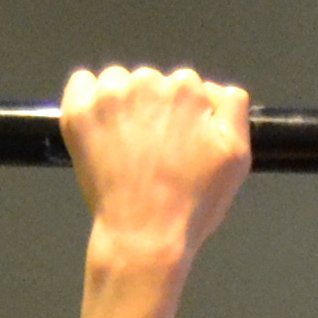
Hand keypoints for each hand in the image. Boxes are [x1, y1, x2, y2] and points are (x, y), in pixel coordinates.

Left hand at [59, 61, 251, 271]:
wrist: (145, 237)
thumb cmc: (192, 204)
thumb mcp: (237, 157)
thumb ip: (233, 109)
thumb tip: (214, 89)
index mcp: (186, 88)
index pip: (186, 85)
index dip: (184, 115)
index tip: (179, 144)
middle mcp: (147, 81)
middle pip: (151, 82)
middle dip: (153, 109)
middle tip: (153, 153)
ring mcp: (109, 95)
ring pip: (117, 81)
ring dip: (122, 104)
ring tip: (126, 147)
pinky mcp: (79, 110)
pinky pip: (81, 83)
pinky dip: (88, 100)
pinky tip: (99, 129)